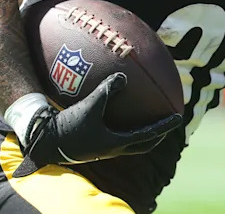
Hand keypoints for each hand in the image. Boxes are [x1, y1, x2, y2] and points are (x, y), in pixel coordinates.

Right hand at [13, 73, 183, 176]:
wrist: (46, 142)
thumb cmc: (69, 126)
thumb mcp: (89, 105)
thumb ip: (106, 90)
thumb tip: (123, 77)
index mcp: (117, 142)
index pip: (149, 136)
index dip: (165, 127)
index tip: (178, 118)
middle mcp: (113, 148)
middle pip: (142, 144)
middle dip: (157, 134)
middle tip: (166, 122)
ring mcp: (103, 148)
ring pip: (128, 141)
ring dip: (139, 131)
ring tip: (144, 116)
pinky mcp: (92, 144)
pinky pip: (113, 132)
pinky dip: (119, 122)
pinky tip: (114, 109)